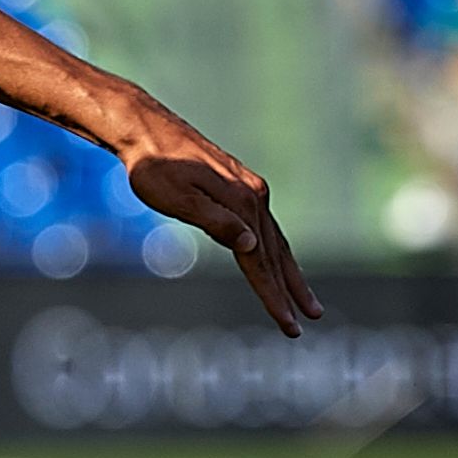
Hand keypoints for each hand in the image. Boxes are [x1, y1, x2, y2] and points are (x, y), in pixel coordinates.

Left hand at [107, 100, 326, 335]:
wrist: (146, 131)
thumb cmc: (155, 169)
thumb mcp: (180, 199)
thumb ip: (216, 223)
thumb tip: (252, 244)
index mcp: (242, 202)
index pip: (261, 261)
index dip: (275, 296)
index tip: (289, 325)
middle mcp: (254, 195)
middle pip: (277, 253)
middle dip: (292, 290)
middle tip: (311, 320)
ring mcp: (250, 190)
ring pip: (276, 240)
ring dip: (290, 272)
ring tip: (304, 300)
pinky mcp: (240, 186)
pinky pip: (266, 227)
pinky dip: (275, 250)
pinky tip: (275, 259)